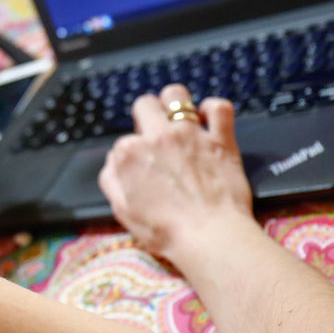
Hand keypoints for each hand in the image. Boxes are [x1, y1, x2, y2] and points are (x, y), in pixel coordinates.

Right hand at [98, 84, 254, 258]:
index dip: (131, 155)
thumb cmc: (165, 231)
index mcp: (130, 154)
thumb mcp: (122, 211)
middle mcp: (157, 136)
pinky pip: (219, 108)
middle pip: (145, 105)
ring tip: (178, 118)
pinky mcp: (221, 140)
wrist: (209, 237)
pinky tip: (209, 118)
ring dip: (174, 103)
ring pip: (176, 95)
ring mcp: (191, 134)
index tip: (142, 170)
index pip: (124, 142)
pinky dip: (214, 109)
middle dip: (146, 115)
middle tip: (155, 135)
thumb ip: (112, 180)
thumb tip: (114, 162)